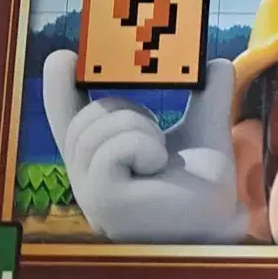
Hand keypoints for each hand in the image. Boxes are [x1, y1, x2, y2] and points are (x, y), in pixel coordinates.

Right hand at [43, 52, 247, 243]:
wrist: (218, 221)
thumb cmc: (203, 185)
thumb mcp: (203, 130)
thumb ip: (208, 96)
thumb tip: (218, 62)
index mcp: (103, 158)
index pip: (69, 119)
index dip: (59, 88)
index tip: (65, 57)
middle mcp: (87, 176)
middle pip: (87, 115)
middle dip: (127, 110)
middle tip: (155, 140)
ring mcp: (90, 191)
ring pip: (102, 124)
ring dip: (143, 129)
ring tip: (159, 159)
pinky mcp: (104, 199)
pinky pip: (117, 146)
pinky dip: (145, 145)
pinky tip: (157, 167)